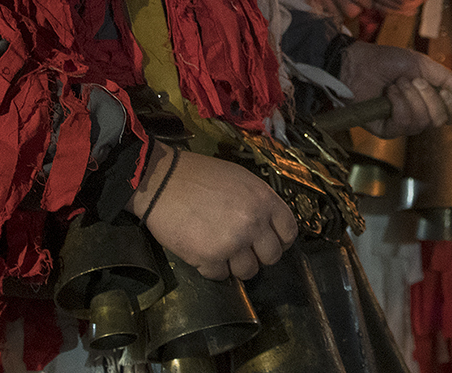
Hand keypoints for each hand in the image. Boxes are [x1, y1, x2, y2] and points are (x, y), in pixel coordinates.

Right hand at [130, 145, 297, 280]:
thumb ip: (259, 202)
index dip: (280, 240)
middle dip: (258, 255)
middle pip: (272, 256)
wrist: (161, 181)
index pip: (289, 232)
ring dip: (236, 265)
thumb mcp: (241, 179)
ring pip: (248, 271)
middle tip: (243, 249)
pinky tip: (203, 251)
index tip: (268, 242)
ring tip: (221, 250)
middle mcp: (253, 223)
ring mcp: (232, 243)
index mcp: (264, 200)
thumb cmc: (199, 176)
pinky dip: (212, 268)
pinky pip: (220, 275)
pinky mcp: (209, 258)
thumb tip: (268, 226)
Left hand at [338, 42, 451, 138]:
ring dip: (410, 96)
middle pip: (439, 120)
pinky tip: (389, 94)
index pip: (451, 114)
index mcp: (429, 99)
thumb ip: (446, 78)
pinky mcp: (387, 130)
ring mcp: (402, 124)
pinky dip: (399, 103)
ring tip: (396, 84)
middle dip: (429, 96)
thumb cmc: (387, 61)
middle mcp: (419, 115)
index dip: (451, 105)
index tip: (444, 90)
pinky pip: (404, 122)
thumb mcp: (421, 64)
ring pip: (422, 121)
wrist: (359, 63)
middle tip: (413, 80)